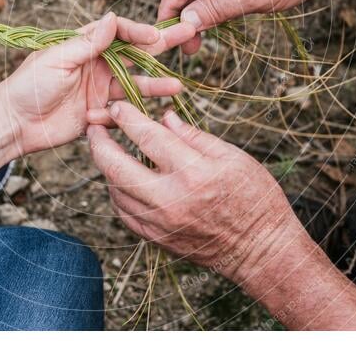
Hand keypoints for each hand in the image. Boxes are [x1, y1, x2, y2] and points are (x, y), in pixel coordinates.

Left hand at [0, 12, 196, 155]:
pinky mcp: (99, 112)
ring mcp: (100, 89)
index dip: (138, 31)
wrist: (13, 124)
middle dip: (161, 45)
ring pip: (135, 84)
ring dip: (155, 84)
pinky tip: (114, 116)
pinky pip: (121, 111)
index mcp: (85, 45)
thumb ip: (88, 42)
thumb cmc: (28, 85)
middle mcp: (97, 64)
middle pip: (135, 53)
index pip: (118, 31)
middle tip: (189, 33)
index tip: (155, 34)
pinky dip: (124, 113)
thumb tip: (112, 17)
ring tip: (176, 85)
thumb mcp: (57, 58)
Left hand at [87, 101, 303, 284]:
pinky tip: (122, 180)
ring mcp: (160, 224)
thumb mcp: (233, 157)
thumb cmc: (255, 198)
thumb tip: (165, 117)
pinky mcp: (157, 240)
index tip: (117, 106)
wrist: (261, 250)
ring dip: (106, 169)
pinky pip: (125, 213)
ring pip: (116, 191)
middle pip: (117, 168)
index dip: (129, 118)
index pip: (149, 137)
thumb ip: (194, 136)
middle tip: (94, 128)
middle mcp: (170, 200)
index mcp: (193, 173)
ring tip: (107, 151)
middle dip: (100, 144)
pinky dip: (119, 193)